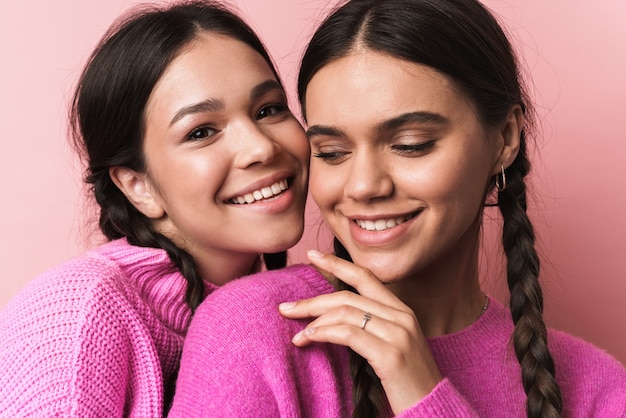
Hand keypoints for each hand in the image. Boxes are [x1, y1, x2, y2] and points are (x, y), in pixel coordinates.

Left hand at [279, 250, 442, 413]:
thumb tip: (332, 316)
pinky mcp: (390, 354)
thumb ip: (372, 326)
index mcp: (402, 310)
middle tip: (285, 308)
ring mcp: (398, 333)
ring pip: (345, 312)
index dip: (337, 263)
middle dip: (312, 301)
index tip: (313, 255)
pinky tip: (309, 338)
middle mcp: (402, 316)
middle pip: (347, 296)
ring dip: (314, 322)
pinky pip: (348, 333)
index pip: (365, 277)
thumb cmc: (407, 380)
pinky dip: (324, 333)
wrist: (433, 407)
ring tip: (296, 334)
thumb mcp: (392, 344)